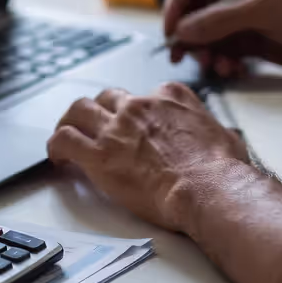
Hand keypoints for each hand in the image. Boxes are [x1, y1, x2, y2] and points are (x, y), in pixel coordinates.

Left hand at [46, 83, 252, 232]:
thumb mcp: (225, 135)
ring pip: (78, 110)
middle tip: (98, 127)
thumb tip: (223, 138)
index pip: (147, 94)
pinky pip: (65, 140)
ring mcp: (116, 128)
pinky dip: (56, 145)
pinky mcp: (98, 154)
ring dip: (70, 121)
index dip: (139, 111)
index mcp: (170, 97)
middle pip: (107, 98)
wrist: (207, 188)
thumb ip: (212, 131)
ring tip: (67, 133)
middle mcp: (139, 106)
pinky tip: (58, 157)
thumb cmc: (221, 169)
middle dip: (101, 111)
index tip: (137, 124)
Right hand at [162, 0, 281, 76]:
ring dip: (206, 54)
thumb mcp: (266, 10)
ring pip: (203, 37)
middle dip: (189, 37)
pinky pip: (221, 52)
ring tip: (221, 67)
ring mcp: (240, 18)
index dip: (173, 9)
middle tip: (192, 58)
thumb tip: (184, 30)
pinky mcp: (250, 40)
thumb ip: (222, 19)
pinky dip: (222, 64)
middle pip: (190, 14)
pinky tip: (234, 70)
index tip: (173, 35)